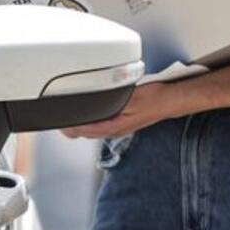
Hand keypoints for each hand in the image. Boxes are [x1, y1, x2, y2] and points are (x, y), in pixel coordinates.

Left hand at [62, 83, 184, 140]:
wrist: (171, 101)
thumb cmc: (154, 99)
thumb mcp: (129, 96)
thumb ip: (109, 100)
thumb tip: (93, 100)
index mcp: (112, 126)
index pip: (82, 131)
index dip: (67, 126)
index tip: (58, 120)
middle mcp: (113, 130)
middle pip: (84, 133)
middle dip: (70, 126)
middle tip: (60, 117)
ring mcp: (118, 127)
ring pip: (92, 130)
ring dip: (80, 124)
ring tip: (71, 116)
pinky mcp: (123, 122)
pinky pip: (101, 124)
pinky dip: (92, 121)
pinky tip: (92, 114)